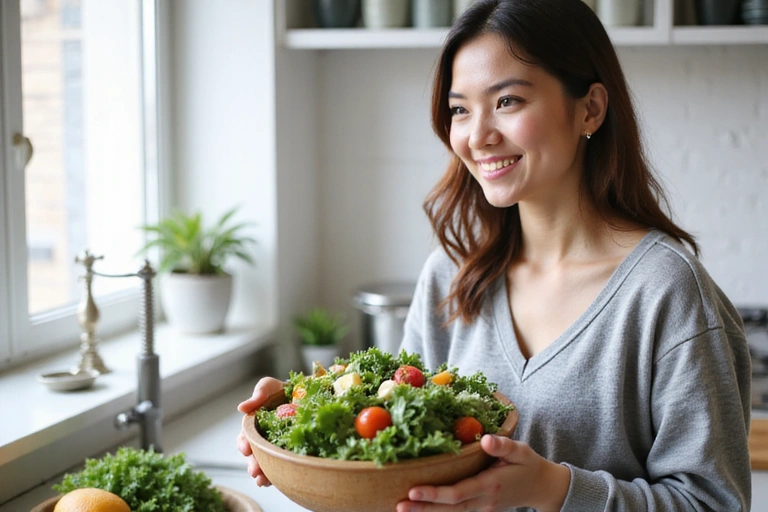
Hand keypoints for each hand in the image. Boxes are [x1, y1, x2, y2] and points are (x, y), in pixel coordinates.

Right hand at [236, 376, 284, 485]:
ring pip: (267, 464)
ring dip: (263, 474)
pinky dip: (279, 475)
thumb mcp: (269, 387)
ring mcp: (277, 447)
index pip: (245, 438)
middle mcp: (264, 439)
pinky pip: (284, 466)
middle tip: (254, 471)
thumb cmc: (284, 390)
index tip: (246, 449)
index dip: (244, 444)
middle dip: (253, 464)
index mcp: (255, 426)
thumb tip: (241, 407)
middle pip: (255, 455)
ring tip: (263, 481)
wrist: (309, 392)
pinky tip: (277, 481)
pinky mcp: (291, 453)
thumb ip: (257, 394)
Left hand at [396, 435, 569, 511]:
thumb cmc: (529, 464)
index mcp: (491, 484)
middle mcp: (484, 501)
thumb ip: (504, 445)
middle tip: (400, 504)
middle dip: (424, 508)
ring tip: (402, 509)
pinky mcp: (480, 509)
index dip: (436, 494)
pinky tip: (420, 509)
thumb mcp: (521, 450)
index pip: (459, 493)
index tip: (414, 490)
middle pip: (450, 508)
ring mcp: (482, 508)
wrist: (542, 487)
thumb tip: (486, 439)